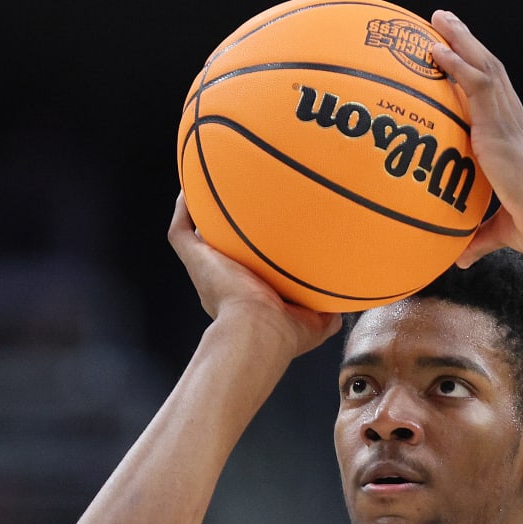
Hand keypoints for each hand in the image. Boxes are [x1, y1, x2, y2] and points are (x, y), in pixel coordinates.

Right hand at [167, 194, 341, 357]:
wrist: (260, 331)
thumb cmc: (284, 335)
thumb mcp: (315, 324)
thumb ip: (328, 312)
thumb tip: (341, 308)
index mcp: (246, 296)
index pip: (248, 270)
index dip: (255, 254)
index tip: (267, 237)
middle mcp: (223, 281)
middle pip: (221, 250)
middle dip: (226, 232)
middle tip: (238, 207)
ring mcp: (206, 269)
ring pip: (196, 238)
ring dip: (200, 215)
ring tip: (209, 188)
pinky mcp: (196, 259)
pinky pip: (181, 230)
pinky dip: (183, 208)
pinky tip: (190, 188)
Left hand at [429, 11, 522, 266]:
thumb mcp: (500, 232)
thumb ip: (477, 239)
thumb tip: (459, 258)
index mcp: (514, 141)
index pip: (495, 98)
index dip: (477, 74)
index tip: (459, 56)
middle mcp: (513, 124)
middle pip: (490, 70)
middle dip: (468, 44)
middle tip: (444, 21)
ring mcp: (508, 123)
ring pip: (484, 68)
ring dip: (461, 40)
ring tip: (439, 18)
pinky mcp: (501, 129)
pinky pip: (476, 85)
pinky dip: (455, 64)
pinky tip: (435, 49)